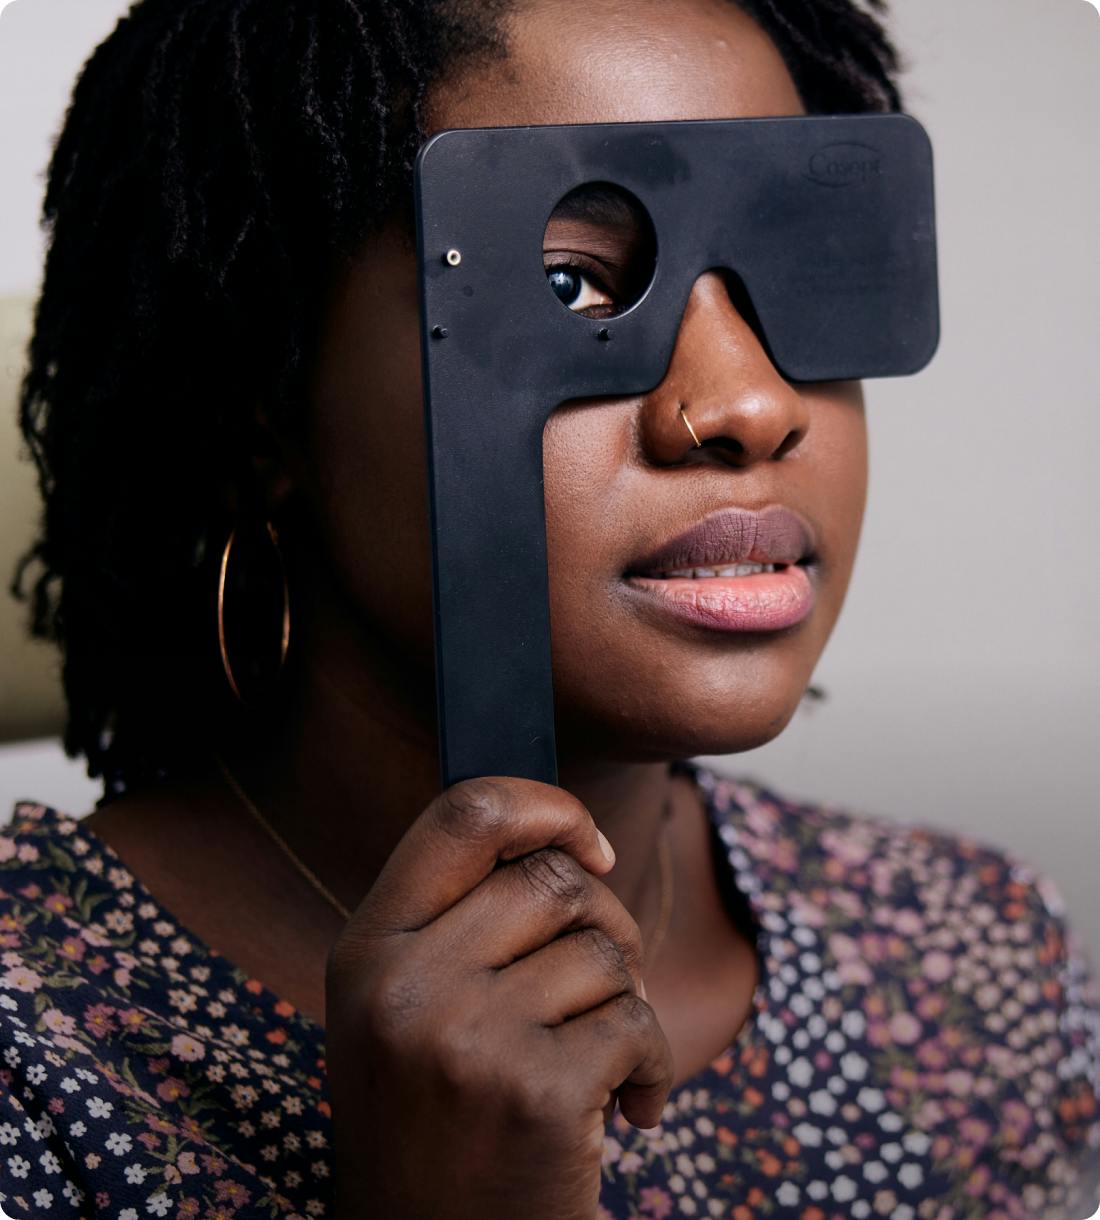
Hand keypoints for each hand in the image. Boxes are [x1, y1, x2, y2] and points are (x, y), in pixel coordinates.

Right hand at [324, 775, 674, 1219]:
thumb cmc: (440, 1126)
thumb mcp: (405, 1010)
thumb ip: (461, 920)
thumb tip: (571, 840)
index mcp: (367, 949)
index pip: (462, 815)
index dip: (543, 806)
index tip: (588, 845)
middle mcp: (404, 985)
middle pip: (552, 879)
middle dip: (607, 924)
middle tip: (607, 988)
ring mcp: (466, 1038)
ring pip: (604, 951)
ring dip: (629, 1005)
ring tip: (604, 1063)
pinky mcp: (535, 1093)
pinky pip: (638, 1025)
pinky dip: (654, 1067)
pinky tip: (627, 1112)